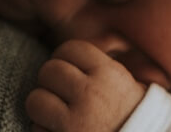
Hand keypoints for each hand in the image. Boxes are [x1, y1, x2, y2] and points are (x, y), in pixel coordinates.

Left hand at [26, 40, 145, 131]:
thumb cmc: (135, 119)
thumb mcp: (129, 86)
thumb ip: (105, 67)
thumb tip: (86, 47)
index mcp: (110, 75)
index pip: (71, 48)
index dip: (64, 58)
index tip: (67, 70)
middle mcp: (91, 94)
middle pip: (49, 70)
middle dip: (50, 82)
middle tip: (59, 93)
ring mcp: (75, 120)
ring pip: (35, 99)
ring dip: (42, 108)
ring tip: (55, 113)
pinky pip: (36, 128)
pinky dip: (43, 131)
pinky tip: (59, 131)